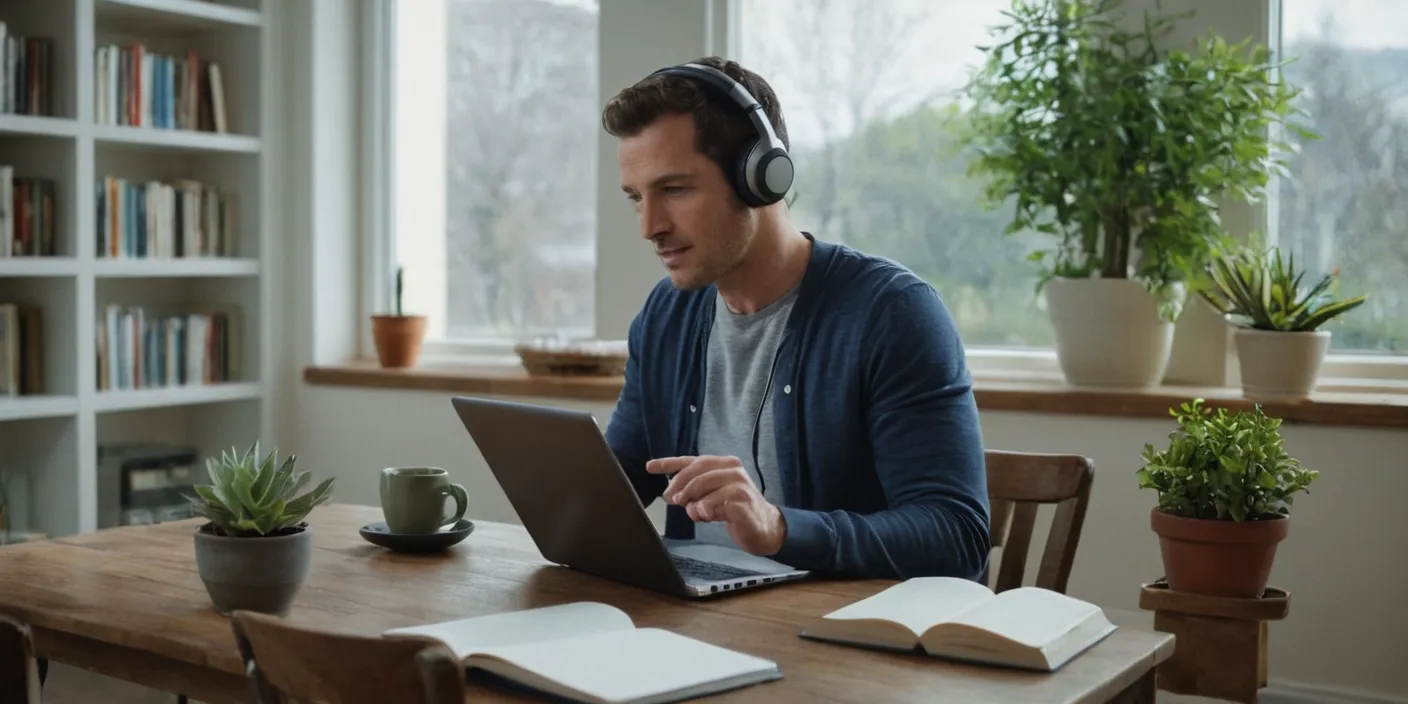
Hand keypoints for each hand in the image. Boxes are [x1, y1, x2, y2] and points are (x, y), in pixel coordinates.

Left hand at [646, 455, 785, 555]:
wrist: (765, 527)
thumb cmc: (736, 509)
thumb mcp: (711, 496)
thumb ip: (694, 491)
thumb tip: (671, 495)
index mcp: (724, 464)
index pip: (692, 460)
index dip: (669, 463)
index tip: (650, 466)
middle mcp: (733, 470)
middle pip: (696, 471)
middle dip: (679, 486)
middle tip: (671, 500)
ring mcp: (739, 485)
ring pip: (703, 487)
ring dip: (693, 503)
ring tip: (696, 513)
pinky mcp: (742, 502)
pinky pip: (713, 505)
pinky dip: (704, 512)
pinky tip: (708, 517)